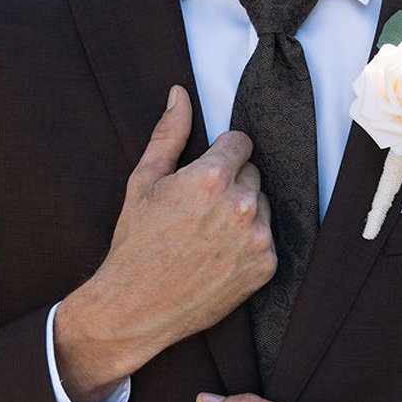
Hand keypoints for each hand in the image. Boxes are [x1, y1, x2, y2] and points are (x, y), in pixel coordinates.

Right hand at [54, 87, 275, 401]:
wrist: (135, 307)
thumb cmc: (136, 242)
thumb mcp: (144, 181)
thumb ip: (169, 133)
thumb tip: (180, 94)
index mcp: (212, 177)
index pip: (240, 143)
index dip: (220, 155)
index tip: (203, 173)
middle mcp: (241, 206)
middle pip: (252, 173)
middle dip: (230, 183)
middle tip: (198, 208)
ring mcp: (258, 238)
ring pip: (261, 205)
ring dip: (242, 212)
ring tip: (206, 233)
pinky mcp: (265, 266)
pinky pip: (266, 237)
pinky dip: (249, 242)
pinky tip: (218, 254)